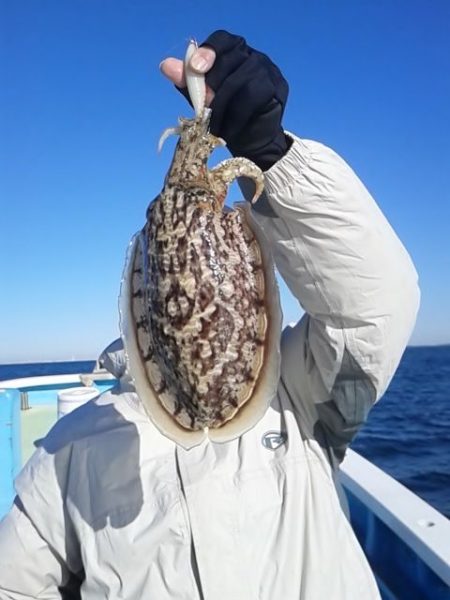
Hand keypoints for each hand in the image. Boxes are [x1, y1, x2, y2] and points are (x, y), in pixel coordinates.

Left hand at [160, 30, 289, 170]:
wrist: (251, 142)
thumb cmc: (226, 116)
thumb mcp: (201, 99)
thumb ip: (188, 82)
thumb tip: (165, 66)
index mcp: (234, 52)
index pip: (222, 40)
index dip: (209, 51)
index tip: (196, 67)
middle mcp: (253, 56)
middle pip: (231, 60)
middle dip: (213, 87)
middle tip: (203, 111)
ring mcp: (268, 70)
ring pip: (241, 81)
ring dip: (223, 106)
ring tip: (213, 126)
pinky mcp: (277, 88)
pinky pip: (253, 97)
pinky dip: (236, 116)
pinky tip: (229, 130)